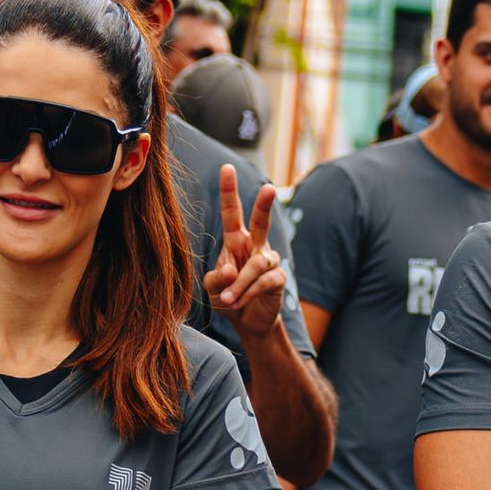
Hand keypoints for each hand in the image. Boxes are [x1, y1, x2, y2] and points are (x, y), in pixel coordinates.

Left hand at [201, 166, 289, 341]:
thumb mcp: (212, 288)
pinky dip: (248, 293)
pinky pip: (263, 282)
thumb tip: (230, 271)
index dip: (229, 191)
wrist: (247, 321)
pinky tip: (238, 303)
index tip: (227, 168)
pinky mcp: (278, 279)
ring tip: (227, 300)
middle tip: (270, 188)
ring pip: (256, 264)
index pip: (232, 212)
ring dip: (239, 284)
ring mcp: (268, 261)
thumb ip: (216, 278)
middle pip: (260, 221)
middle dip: (265, 205)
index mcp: (235, 241)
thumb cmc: (227, 297)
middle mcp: (254, 246)